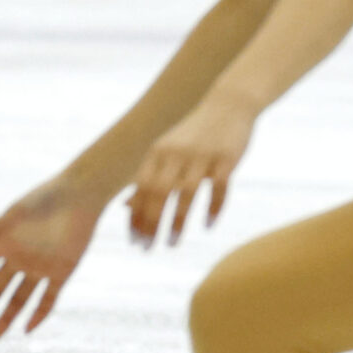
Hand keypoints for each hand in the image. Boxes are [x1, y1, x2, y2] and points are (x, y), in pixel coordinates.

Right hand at [0, 176, 108, 340]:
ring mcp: (39, 268)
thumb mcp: (14, 216)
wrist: (80, 197)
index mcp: (2, 244)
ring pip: (18, 300)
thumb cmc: (43, 200)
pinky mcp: (61, 273)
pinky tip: (26, 329)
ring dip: (4, 318)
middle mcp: (18, 259)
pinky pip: (48, 299)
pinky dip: (38, 314)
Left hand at [126, 93, 256, 246]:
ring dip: (178, 222)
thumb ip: (146, 177)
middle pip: (159, 193)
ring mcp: (202, 155)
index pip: (141, 188)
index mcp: (158, 151)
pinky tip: (208, 226)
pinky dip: (213, 209)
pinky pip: (219, 188)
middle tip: (148, 248)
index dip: (136, 215)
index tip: (134, 241)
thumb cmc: (192, 134)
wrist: (227, 104)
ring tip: (172, 244)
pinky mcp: (226, 158)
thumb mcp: (165, 152)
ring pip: (187, 194)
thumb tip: (125, 207)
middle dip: (151, 223)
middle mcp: (176, 153)